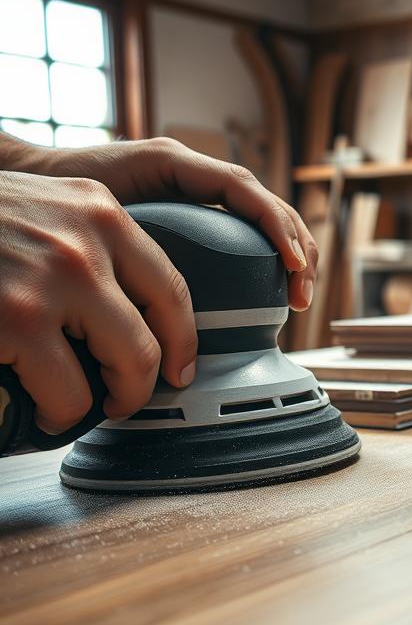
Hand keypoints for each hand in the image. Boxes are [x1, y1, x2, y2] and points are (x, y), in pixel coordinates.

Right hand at [0, 170, 197, 432]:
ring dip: (105, 403)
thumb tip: (125, 307)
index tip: (181, 366)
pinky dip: (58, 414)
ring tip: (80, 408)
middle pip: (153, 339)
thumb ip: (87, 241)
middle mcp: (86, 242)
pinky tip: (44, 411)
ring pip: (123, 369)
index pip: (171, 287)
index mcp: (99, 212)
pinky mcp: (16, 319)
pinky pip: (66, 393)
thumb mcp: (42, 209)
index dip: (183, 339)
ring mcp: (51, 281)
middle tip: (126, 400)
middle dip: (144, 384)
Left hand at [37, 137, 318, 310]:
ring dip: (291, 251)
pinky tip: (277, 282)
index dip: (275, 226)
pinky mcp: (195, 209)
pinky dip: (268, 252)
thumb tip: (164, 277)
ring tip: (300, 293)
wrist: (30, 177)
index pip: (242, 189)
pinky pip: (244, 227)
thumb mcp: (99, 206)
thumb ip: (131, 228)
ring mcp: (197, 189)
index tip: (291, 264)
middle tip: (302, 292)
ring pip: (263, 216)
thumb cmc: (58, 188)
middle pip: (265, 203)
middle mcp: (192, 172)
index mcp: (174, 163)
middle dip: (296, 246)